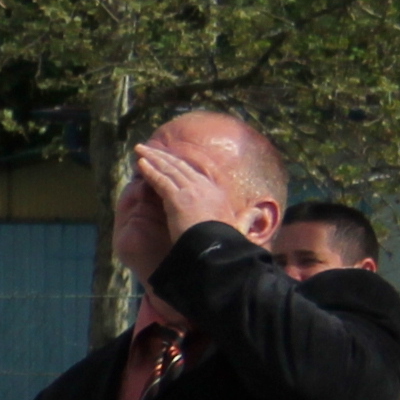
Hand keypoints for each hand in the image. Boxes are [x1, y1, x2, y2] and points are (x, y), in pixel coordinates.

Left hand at [122, 135, 238, 279]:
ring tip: (140, 150)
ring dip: (153, 159)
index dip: (180, 164)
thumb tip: (260, 213)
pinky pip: (160, 180)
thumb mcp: (240, 228)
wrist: (217, 249)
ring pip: (168, 169)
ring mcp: (191, 191)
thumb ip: (248, 218)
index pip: (195, 173)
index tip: (169, 158)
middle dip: (163, 157)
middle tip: (148, 149)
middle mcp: (205, 188)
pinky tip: (140, 164)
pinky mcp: (177, 198)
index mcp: (217, 193)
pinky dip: (149, 171)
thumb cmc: (227, 243)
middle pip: (180, 166)